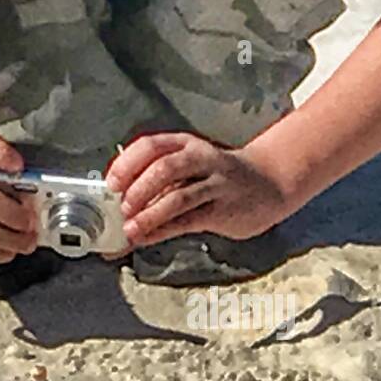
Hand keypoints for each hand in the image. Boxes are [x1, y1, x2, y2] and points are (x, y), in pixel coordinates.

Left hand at [105, 131, 291, 247]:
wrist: (269, 183)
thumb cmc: (217, 176)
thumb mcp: (190, 166)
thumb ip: (158, 179)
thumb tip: (118, 202)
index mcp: (186, 144)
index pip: (150, 146)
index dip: (126, 164)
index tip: (111, 184)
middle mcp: (201, 158)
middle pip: (164, 167)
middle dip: (138, 189)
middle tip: (122, 207)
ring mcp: (215, 183)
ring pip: (178, 197)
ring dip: (149, 215)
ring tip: (130, 229)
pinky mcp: (224, 209)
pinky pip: (189, 220)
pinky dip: (163, 230)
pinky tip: (147, 237)